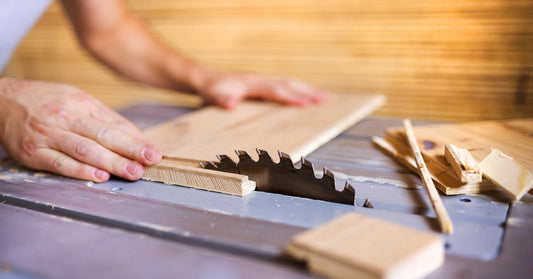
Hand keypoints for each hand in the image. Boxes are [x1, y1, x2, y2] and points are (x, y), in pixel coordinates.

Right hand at [0, 77, 161, 181]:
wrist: (2, 100)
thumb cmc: (46, 101)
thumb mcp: (76, 99)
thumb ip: (103, 118)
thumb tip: (135, 138)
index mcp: (82, 102)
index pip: (115, 122)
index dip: (137, 138)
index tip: (154, 152)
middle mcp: (67, 116)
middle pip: (104, 135)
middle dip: (130, 150)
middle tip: (150, 161)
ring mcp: (50, 134)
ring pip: (85, 149)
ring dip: (112, 162)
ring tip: (132, 172)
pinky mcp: (35, 152)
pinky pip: (60, 163)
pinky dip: (81, 171)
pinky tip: (99, 176)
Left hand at [194, 71, 328, 108]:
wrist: (205, 79)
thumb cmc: (211, 89)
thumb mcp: (212, 95)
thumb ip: (221, 99)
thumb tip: (229, 103)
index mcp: (252, 83)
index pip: (275, 90)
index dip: (290, 97)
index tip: (306, 103)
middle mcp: (260, 79)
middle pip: (288, 84)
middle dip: (307, 91)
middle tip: (325, 99)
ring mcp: (262, 80)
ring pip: (288, 83)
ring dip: (307, 89)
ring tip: (324, 97)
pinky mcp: (262, 84)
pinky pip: (284, 85)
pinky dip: (298, 89)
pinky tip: (306, 95)